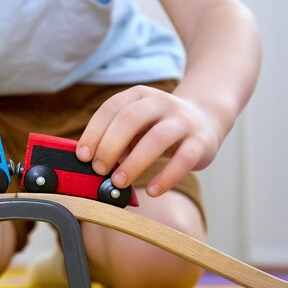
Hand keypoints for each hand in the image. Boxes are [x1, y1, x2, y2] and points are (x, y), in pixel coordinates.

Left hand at [76, 85, 219, 196]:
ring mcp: (183, 120)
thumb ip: (115, 140)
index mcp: (138, 95)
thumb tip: (92, 166)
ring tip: (119, 183)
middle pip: (130, 120)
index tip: (82, 156)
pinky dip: (166, 177)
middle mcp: (161, 102)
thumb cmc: (157, 127)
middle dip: (109, 146)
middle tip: (99, 170)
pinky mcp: (201, 141)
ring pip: (156, 139)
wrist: (204, 119)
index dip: (94, 133)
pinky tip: (153, 191)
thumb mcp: (136, 125)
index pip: (111, 109)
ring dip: (134, 163)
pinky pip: (183, 160)